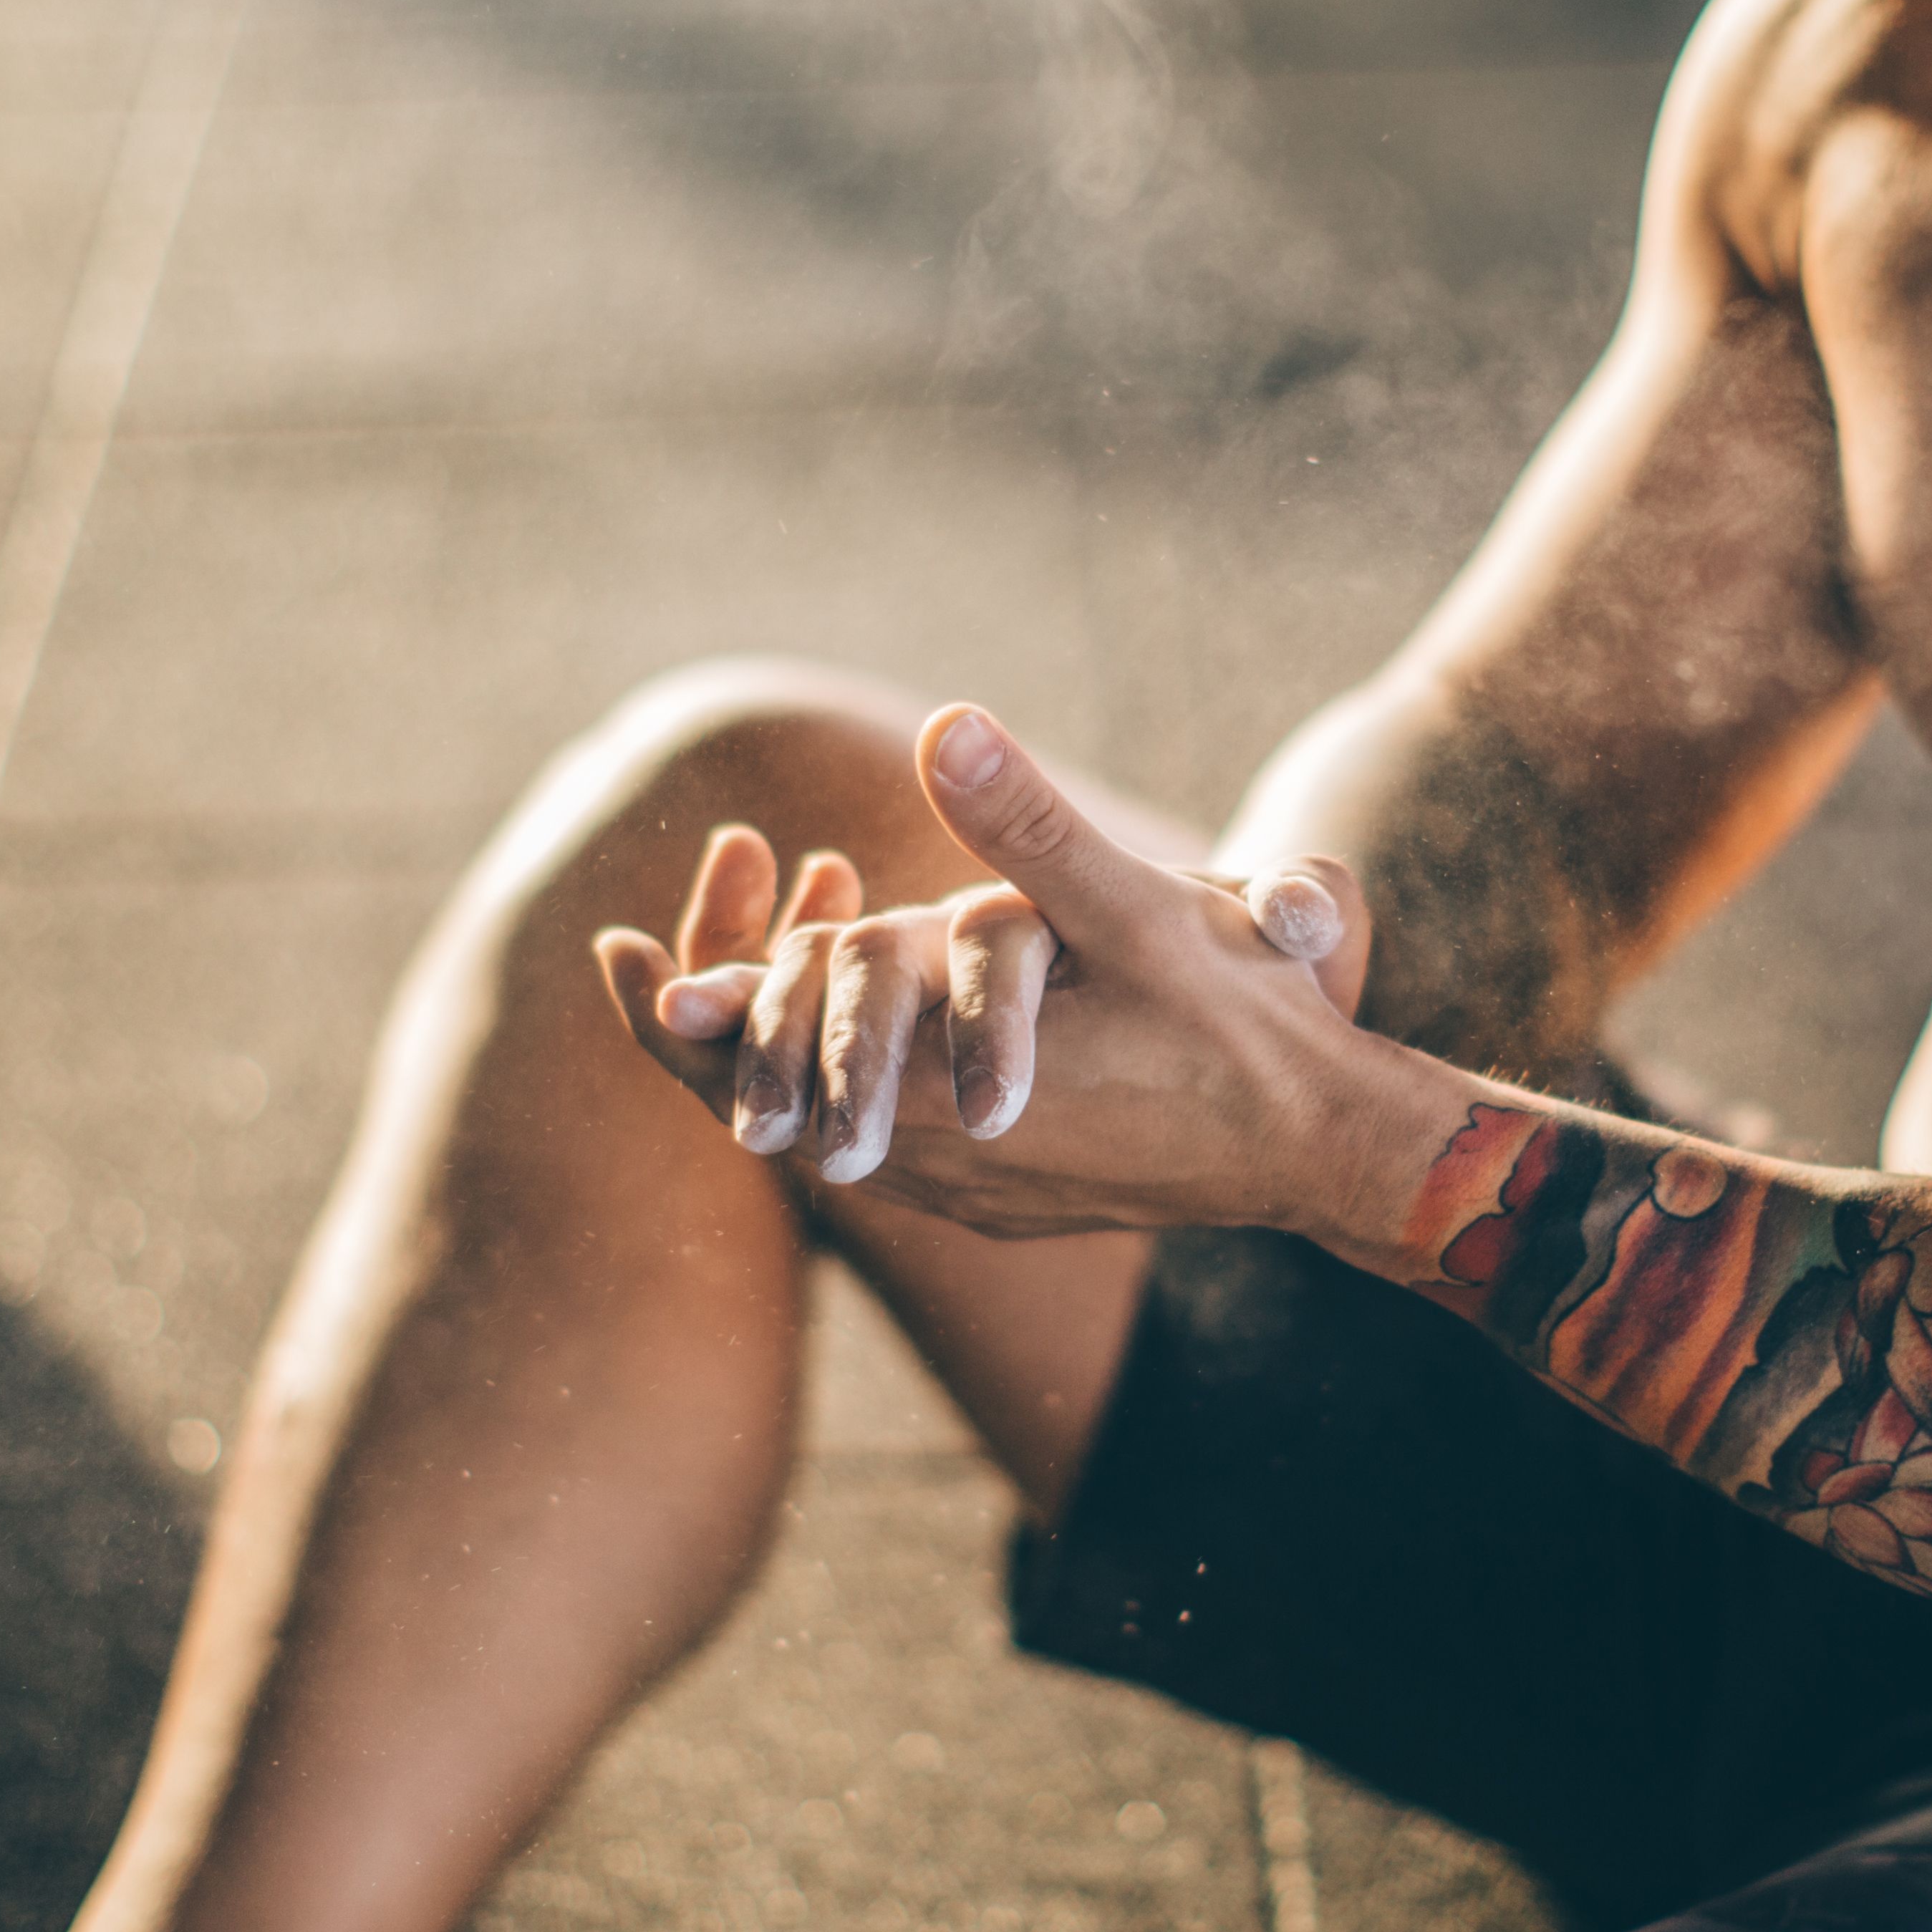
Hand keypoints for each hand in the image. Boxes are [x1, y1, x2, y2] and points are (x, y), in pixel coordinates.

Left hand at [593, 707, 1373, 1236]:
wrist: (1319, 1151)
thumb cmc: (1235, 1030)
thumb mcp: (1135, 911)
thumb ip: (1031, 828)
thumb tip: (946, 727)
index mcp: (930, 1096)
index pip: (747, 1070)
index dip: (669, 1013)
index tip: (613, 950)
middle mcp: (925, 1166)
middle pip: (761, 1106)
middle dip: (720, 1018)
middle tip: (664, 947)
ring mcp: (961, 1196)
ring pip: (818, 1132)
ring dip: (789, 1046)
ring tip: (785, 943)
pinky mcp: (998, 1204)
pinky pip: (880, 1149)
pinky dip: (850, 1078)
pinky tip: (874, 1013)